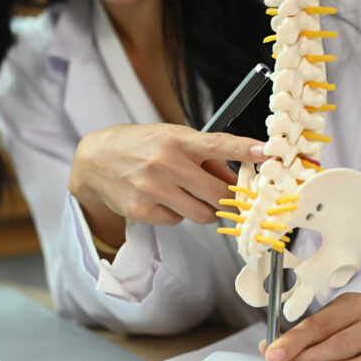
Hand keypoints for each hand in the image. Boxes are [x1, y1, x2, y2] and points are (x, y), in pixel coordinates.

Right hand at [68, 123, 266, 232]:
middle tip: (226, 196)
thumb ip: (206, 158)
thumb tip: (238, 178)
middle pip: (218, 193)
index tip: (266, 152)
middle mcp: (165, 163)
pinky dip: (177, 214)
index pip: (217, 145)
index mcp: (176, 139)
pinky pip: (178, 221)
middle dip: (227, 199)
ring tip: (185, 193)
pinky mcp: (143, 210)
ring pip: (203, 214)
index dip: (244, 150)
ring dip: (203, 208)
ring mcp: (153, 189)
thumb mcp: (173, 140)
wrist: (94, 161)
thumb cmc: (141, 145)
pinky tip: (162, 199)